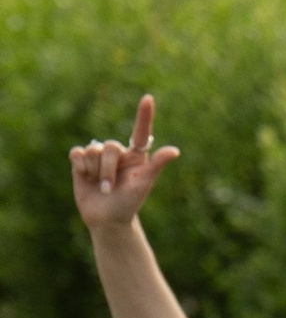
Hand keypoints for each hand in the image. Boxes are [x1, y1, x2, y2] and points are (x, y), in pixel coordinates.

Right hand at [69, 94, 178, 231]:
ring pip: (93, 150)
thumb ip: (157, 165)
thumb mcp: (143, 184)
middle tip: (110, 188)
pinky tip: (85, 176)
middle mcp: (118, 153)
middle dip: (108, 170)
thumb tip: (175, 151)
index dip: (144, 115)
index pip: (141, 132)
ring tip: (101, 186)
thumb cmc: (129, 202)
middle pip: (110, 147)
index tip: (148, 99)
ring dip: (96, 172)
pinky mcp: (81, 161)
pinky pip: (77, 153)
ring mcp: (99, 156)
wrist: (106, 218)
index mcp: (137, 156)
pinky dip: (80, 165)